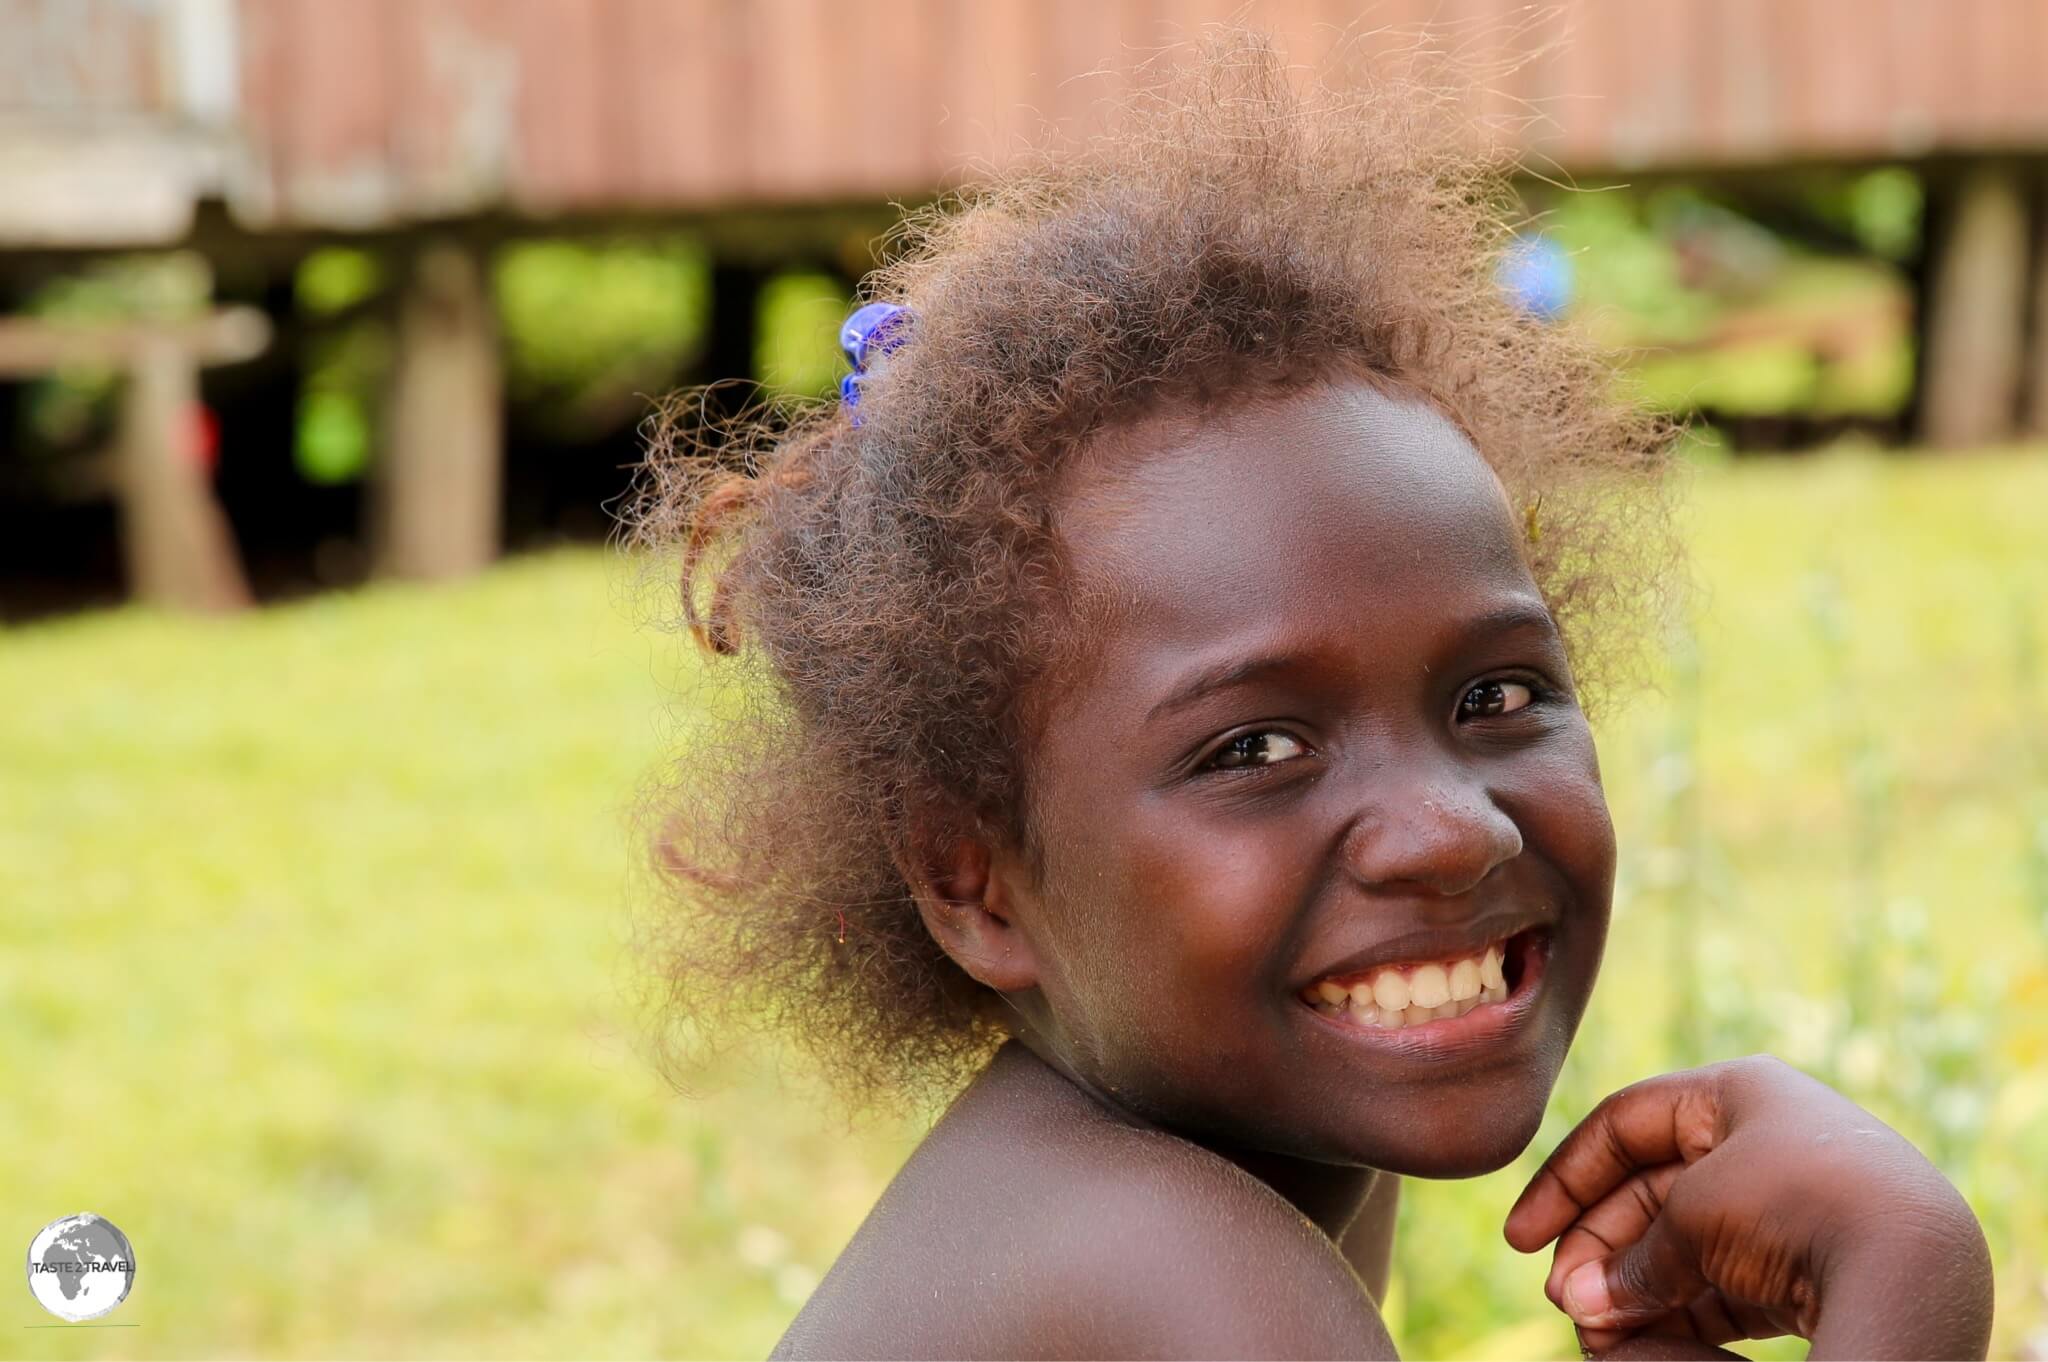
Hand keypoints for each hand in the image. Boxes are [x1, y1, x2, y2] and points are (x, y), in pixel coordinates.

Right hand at [1504, 1056, 1991, 1359]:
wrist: (1909, 1263)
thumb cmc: (1792, 1204)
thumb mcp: (1694, 1217)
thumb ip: (1633, 1258)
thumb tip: (1588, 1308)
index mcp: (1735, 1093)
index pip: (1624, 1126)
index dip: (1565, 1181)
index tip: (1521, 1240)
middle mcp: (1761, 1140)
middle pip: (1648, 1193)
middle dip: (1598, 1251)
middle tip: (1564, 1301)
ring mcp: (1787, 1205)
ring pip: (1681, 1246)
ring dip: (1629, 1289)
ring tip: (1595, 1333)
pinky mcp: (1808, 1267)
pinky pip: (1721, 1285)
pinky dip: (1675, 1311)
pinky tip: (1635, 1341)